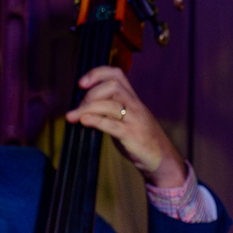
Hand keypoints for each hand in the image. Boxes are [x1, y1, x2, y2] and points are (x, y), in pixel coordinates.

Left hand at [64, 66, 187, 189]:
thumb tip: (82, 107)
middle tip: (77, 108)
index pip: (117, 74)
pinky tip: (83, 121)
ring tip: (72, 116)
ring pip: (111, 104)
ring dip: (87, 108)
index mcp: (132, 99)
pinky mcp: (132, 135)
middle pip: (112, 86)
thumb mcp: (125, 118)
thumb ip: (108, 109)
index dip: (98, 73)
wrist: (161, 158)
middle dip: (90, 94)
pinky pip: (113, 124)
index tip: (81, 83)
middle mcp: (134, 105)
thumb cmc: (138, 138)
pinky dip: (96, 120)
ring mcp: (134, 120)